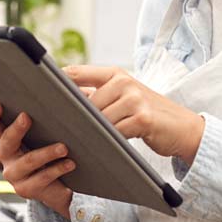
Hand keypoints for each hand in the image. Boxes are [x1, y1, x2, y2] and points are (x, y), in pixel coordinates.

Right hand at [0, 102, 75, 218]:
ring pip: (28, 161)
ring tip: (63, 147)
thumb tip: (77, 90)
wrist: (62, 186)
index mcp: (7, 136)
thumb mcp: (52, 130)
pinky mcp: (25, 189)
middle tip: (26, 117)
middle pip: (5, 140)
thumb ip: (57, 110)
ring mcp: (14, 173)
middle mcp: (6, 154)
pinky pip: (41, 178)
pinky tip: (70, 164)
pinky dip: (57, 169)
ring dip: (47, 152)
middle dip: (16, 129)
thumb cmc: (54, 151)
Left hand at [64, 65, 204, 163]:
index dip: (55, 84)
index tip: (37, 95)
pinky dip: (107, 141)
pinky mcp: (142, 117)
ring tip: (80, 140)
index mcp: (115, 73)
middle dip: (73, 117)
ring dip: (90, 132)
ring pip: (98, 118)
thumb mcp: (123, 97)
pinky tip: (103, 147)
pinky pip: (114, 132)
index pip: (76, 73)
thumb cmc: (147, 114)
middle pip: (84, 102)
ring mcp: (134, 98)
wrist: (184, 128)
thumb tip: (63, 101)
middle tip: (57, 129)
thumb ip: (98, 95)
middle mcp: (124, 81)